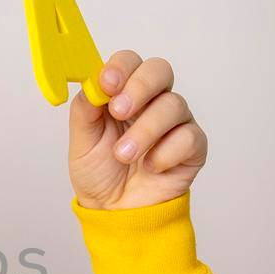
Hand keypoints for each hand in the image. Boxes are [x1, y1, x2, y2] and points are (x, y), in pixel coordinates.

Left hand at [67, 50, 207, 209]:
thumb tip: (91, 83)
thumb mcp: (82, 141)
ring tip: (124, 155)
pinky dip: (165, 152)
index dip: (121, 67)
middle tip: (119, 111)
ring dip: (145, 130)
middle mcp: (152, 101)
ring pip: (173, 104)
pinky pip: (189, 136)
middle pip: (160, 70)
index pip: (130, 62)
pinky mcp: (192, 146)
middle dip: (139, 87)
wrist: (116, 211)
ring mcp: (175, 122)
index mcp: (123, 93)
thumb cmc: (100, 172)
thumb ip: (85, 109)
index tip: (107, 83)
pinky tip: (150, 167)